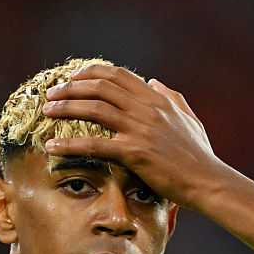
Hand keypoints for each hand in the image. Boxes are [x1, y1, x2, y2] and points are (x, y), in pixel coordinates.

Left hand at [42, 65, 228, 211]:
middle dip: (71, 87)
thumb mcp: (188, 118)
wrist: (207, 181)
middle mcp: (146, 109)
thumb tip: (154, 82)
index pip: (118, 75)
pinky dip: (70, 145)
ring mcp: (140, 129)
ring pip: (94, 109)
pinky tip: (53, 147)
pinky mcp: (134, 153)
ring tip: (47, 111)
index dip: (92, 72)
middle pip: (100, 87)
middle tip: (52, 94)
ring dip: (66, 107)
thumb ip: (170, 97)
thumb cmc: (199, 155)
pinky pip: (95, 144)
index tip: (73, 77)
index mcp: (157, 99)